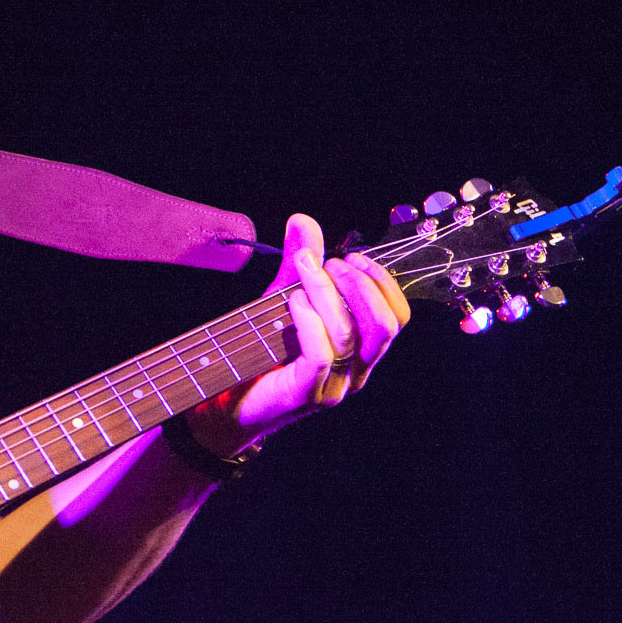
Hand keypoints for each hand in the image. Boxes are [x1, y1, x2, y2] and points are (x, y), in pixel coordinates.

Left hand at [192, 214, 410, 452]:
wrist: (224, 403)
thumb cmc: (257, 352)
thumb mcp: (282, 300)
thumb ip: (299, 265)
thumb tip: (303, 219)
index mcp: (362, 351)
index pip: (397, 317)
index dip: (383, 282)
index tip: (353, 257)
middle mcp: (357, 372)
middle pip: (384, 325)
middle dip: (360, 285)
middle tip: (331, 262)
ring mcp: (334, 387)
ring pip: (349, 335)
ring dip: (327, 293)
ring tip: (305, 273)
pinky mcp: (306, 394)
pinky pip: (321, 354)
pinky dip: (309, 321)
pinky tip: (293, 302)